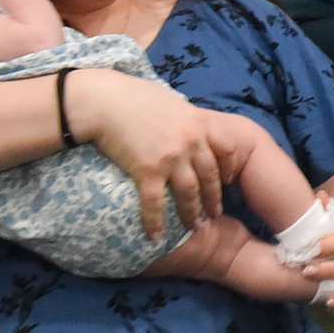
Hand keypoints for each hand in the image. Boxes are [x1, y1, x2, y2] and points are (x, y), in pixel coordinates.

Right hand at [74, 71, 228, 238]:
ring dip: (193, 213)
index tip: (227, 181)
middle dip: (214, 198)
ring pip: (190, 193)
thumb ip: (186, 118)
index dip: (229, 168)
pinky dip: (156, 222)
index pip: (227, 149)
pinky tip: (155, 236)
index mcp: (199, 123)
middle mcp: (191, 142)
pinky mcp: (148, 170)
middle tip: (214, 214)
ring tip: (195, 227)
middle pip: (210, 176)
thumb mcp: (172, 103)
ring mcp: (171, 157)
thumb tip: (189, 125)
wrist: (105, 101)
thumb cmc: (134, 97)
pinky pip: (155, 203)